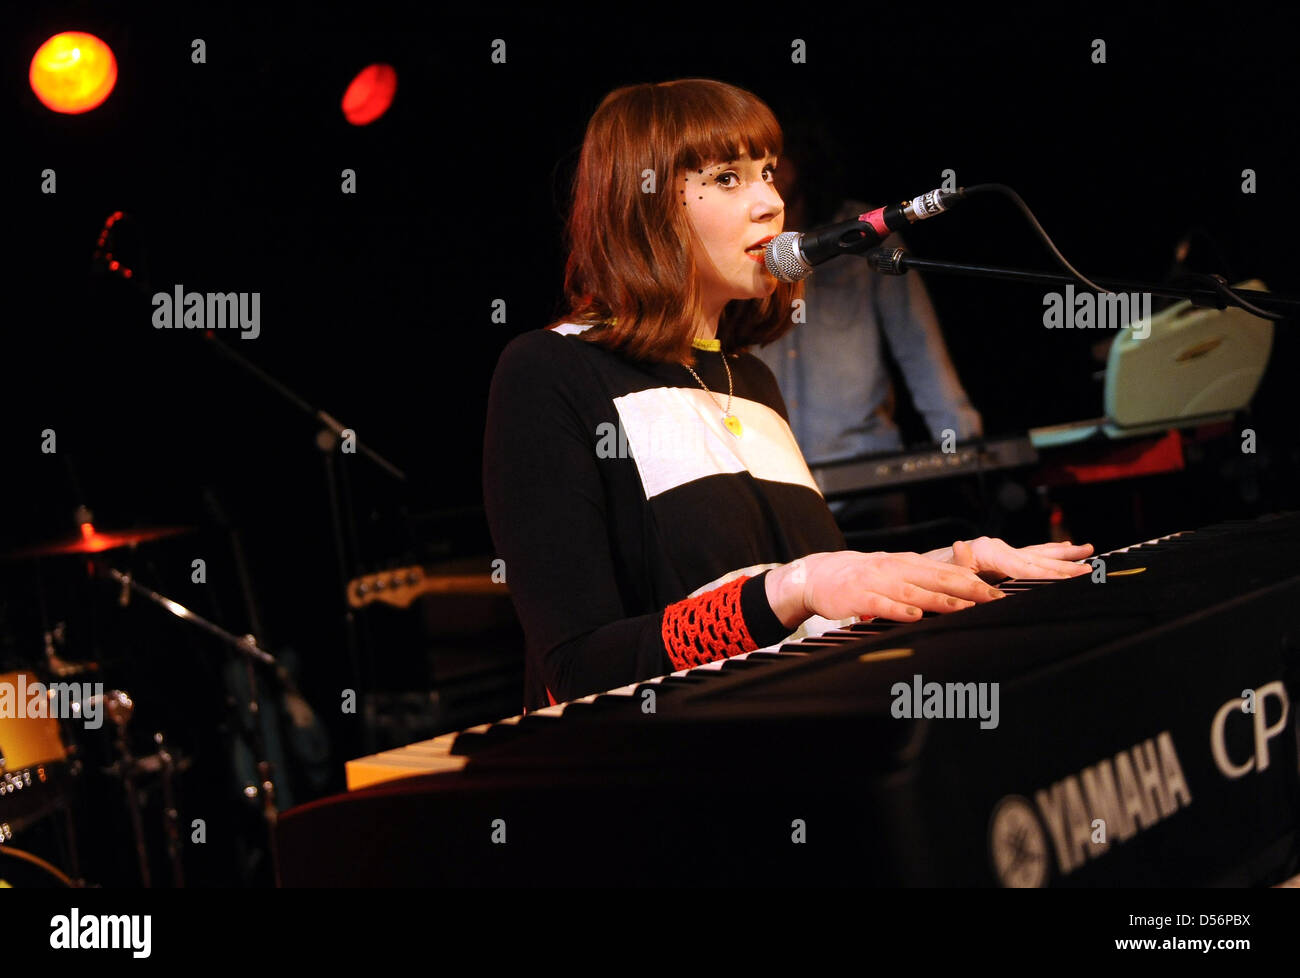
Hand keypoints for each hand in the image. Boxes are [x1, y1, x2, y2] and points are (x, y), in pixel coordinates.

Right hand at [767, 550, 1009, 627]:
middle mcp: (895, 568)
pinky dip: (898, 609)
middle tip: (994, 599)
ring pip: (913, 591)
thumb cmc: (863, 577)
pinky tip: (914, 616)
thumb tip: (963, 586)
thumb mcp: (896, 571)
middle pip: (937, 578)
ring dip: (939, 600)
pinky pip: (881, 604)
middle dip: (968, 589)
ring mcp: (876, 581)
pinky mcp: (858, 596)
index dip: (975, 581)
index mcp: (908, 562)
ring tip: (963, 607)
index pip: (947, 571)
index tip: (999, 593)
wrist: (818, 574)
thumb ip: (925, 578)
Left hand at [948, 537, 1093, 581]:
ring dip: (1064, 554)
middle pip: (1039, 560)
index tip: (1078, 575)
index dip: (1054, 573)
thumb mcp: (943, 571)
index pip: (1029, 567)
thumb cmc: (934, 574)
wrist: (925, 568)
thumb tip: (961, 546)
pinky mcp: (1003, 558)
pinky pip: (1033, 555)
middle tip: (1093, 569)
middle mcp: (999, 548)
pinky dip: (1051, 552)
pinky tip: (1065, 548)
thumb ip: (957, 562)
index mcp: (990, 552)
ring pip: (1040, 553)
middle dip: (1067, 565)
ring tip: (1088, 550)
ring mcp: (1003, 552)